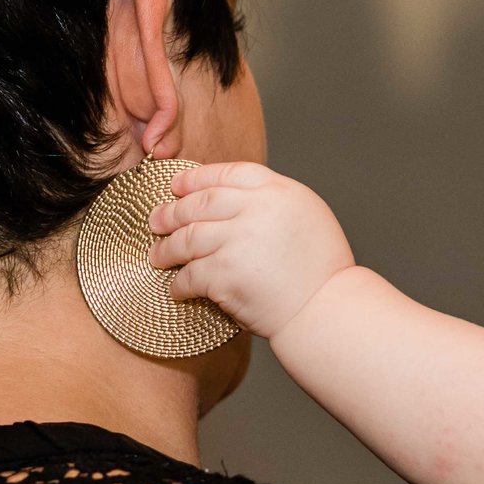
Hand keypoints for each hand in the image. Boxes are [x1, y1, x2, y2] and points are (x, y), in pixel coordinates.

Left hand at [148, 162, 355, 338]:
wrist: (326, 310)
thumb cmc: (322, 271)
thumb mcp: (308, 216)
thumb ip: (273, 202)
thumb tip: (233, 199)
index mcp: (280, 191)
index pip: (228, 174)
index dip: (197, 179)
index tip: (178, 187)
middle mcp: (258, 210)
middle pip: (200, 203)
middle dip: (172, 212)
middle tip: (157, 221)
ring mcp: (239, 241)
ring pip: (187, 238)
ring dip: (167, 248)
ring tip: (158, 256)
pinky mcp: (225, 274)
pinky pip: (190, 274)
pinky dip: (179, 283)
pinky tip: (177, 288)